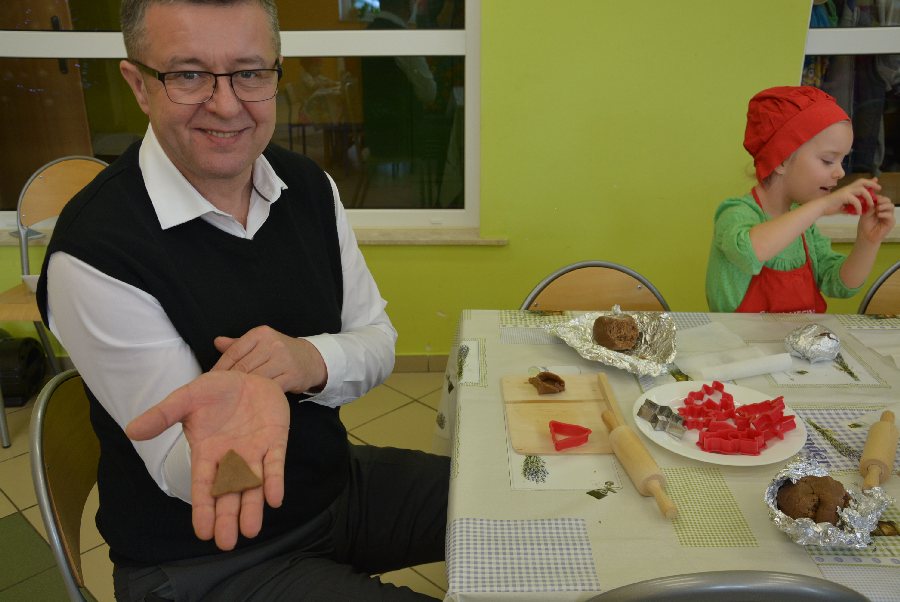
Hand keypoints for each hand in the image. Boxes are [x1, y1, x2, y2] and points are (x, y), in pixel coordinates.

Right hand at [125, 371, 288, 550]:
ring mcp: (254, 452)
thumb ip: (163, 414)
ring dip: (252, 507)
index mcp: (207, 452)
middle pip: (228, 493)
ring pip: (252, 485)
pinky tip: (274, 498)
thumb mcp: (187, 398)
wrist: (248, 376)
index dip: (203, 508)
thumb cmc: (216, 391)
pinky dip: (274, 480)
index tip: (203, 532)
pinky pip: (275, 464)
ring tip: (249, 531)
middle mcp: (231, 458)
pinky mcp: (275, 441)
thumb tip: (131, 430)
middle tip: (225, 543)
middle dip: (227, 517)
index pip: (204, 486)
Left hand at [212, 326, 327, 393]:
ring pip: (255, 377)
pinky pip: (269, 387)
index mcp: (261, 334)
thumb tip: (217, 342)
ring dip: (242, 389)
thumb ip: (239, 344)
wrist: (311, 359)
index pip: (234, 351)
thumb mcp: (261, 342)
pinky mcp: (292, 376)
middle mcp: (272, 344)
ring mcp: (283, 360)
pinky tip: (251, 399)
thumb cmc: (280, 352)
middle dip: (228, 380)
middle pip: (243, 366)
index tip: (209, 380)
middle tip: (216, 392)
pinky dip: (259, 394)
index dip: (220, 367)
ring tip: (231, 398)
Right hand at [816, 178, 879, 216]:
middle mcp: (847, 188)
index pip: (860, 182)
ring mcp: (845, 191)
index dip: (869, 181)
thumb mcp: (842, 208)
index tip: (877, 182)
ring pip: (862, 190)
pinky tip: (859, 213)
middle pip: (862, 181)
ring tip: (871, 205)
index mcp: (847, 190)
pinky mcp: (843, 196)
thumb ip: (850, 208)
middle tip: (879, 188)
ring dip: (868, 197)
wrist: (820, 208)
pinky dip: (859, 207)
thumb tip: (856, 212)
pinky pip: (856, 200)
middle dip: (872, 184)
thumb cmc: (828, 207)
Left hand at [858, 190, 895, 243]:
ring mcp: (888, 216)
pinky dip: (884, 213)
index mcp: (878, 207)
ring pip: (891, 206)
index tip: (872, 197)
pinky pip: (890, 215)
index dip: (878, 197)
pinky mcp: (891, 222)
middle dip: (882, 200)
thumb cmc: (865, 225)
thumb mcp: (865, 214)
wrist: (865, 236)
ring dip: (884, 206)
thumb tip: (874, 200)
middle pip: (888, 201)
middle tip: (876, 202)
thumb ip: (870, 207)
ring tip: (877, 209)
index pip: (882, 199)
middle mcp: (885, 210)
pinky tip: (878, 215)